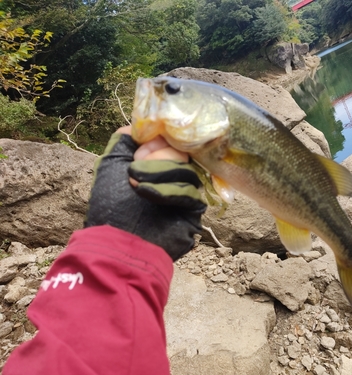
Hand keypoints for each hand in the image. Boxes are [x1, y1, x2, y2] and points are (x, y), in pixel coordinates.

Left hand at [84, 126, 206, 260]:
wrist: (116, 243)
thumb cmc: (110, 205)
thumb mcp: (110, 164)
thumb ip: (124, 140)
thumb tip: (139, 125)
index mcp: (155, 166)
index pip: (170, 142)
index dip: (158, 140)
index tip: (139, 149)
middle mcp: (172, 178)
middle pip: (181, 153)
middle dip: (156, 157)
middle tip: (134, 170)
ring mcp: (184, 194)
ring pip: (186, 170)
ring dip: (158, 173)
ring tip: (135, 185)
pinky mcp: (193, 211)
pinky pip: (190, 191)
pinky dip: (167, 191)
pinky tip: (147, 195)